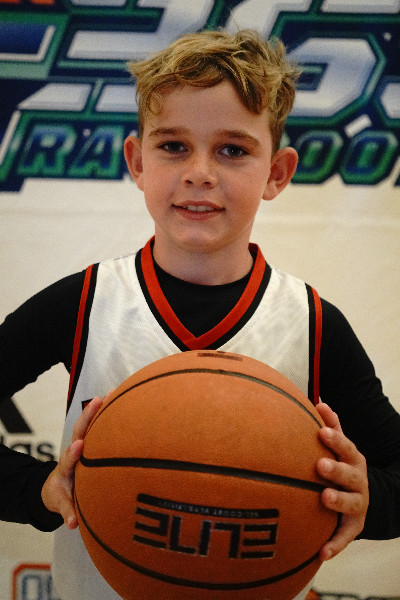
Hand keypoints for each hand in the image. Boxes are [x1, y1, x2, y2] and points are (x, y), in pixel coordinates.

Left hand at [41, 394, 108, 528]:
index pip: (69, 457)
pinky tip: (123, 400)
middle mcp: (76, 451)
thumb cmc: (62, 495)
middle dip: (88, 416)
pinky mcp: (92, 442)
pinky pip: (100, 425)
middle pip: (80, 430)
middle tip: (98, 400)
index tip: (80, 445)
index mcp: (67, 467)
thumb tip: (73, 525)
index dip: (74, 452)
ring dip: (100, 409)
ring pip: (91, 424)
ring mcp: (84, 444)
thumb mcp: (62, 504)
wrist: (57, 484)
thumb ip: (68, 512)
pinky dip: (110, 413)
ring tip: (113, 392)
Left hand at [316, 402, 368, 560]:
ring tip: (324, 498)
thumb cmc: (341, 465)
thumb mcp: (340, 447)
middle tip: (320, 465)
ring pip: (351, 503)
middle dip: (336, 469)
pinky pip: (344, 537)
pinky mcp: (354, 527)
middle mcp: (359, 481)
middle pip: (350, 475)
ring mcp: (358, 505)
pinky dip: (334, 545)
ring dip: (338, 501)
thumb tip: (320, 402)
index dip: (336, 440)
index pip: (346, 447)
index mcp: (353, 460)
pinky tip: (321, 553)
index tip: (323, 432)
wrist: (363, 498)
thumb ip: (332, 425)